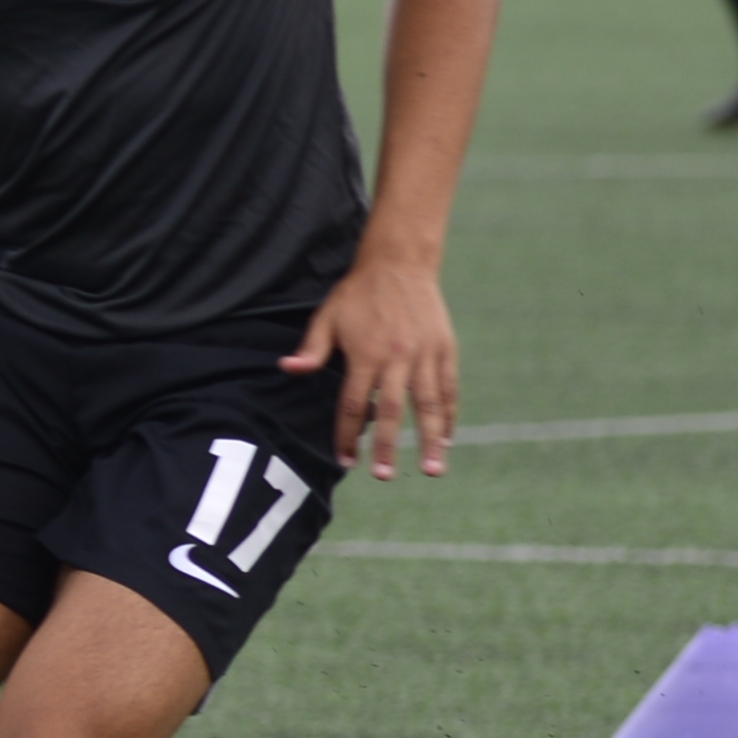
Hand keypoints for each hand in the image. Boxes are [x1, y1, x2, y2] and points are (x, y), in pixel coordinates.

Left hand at [294, 257, 457, 481]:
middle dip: (387, 445)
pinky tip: (447, 440)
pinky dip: (450, 415)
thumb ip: (312, 348)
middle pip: (392, 409)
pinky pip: (449, 388)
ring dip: (431, 439)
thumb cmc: (358, 293)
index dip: (347, 434)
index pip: (353, 403)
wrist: (400, 262)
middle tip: (384, 476)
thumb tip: (287, 368)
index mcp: (366, 353)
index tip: (345, 461)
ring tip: (433, 470)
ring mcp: (424, 354)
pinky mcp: (445, 349)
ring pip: (430, 403)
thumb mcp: (328, 316)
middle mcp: (397, 357)